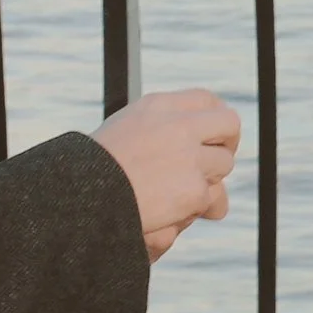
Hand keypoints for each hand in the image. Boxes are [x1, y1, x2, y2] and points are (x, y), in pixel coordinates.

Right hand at [97, 87, 240, 259]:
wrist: (83, 199)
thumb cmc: (95, 169)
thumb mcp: (125, 128)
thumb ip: (161, 127)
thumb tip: (197, 142)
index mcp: (158, 106)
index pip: (206, 100)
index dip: (214, 119)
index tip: (212, 134)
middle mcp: (179, 126)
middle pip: (229, 125)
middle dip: (227, 143)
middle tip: (215, 161)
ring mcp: (190, 158)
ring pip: (224, 164)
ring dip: (209, 179)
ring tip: (179, 191)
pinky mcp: (194, 191)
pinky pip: (212, 198)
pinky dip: (197, 208)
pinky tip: (172, 212)